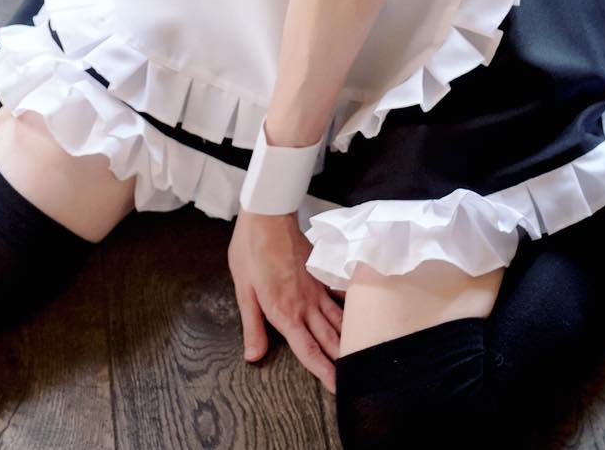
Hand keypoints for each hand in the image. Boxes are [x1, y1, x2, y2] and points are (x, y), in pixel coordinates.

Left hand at [228, 206, 342, 394]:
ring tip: (360, 355)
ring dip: (348, 338)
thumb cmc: (251, 251)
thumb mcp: (243, 290)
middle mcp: (306, 304)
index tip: (336, 388)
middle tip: (356, 380)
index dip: (322, 372)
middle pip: (329, 339)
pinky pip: (339, 294)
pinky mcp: (320, 272)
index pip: (308, 350)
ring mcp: (316, 287)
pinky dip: (349, 306)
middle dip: (342, 362)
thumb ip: (252, 325)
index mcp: (285, 312)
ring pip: (338, 319)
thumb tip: (254, 356)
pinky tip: (357, 313)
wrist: (268, 216)